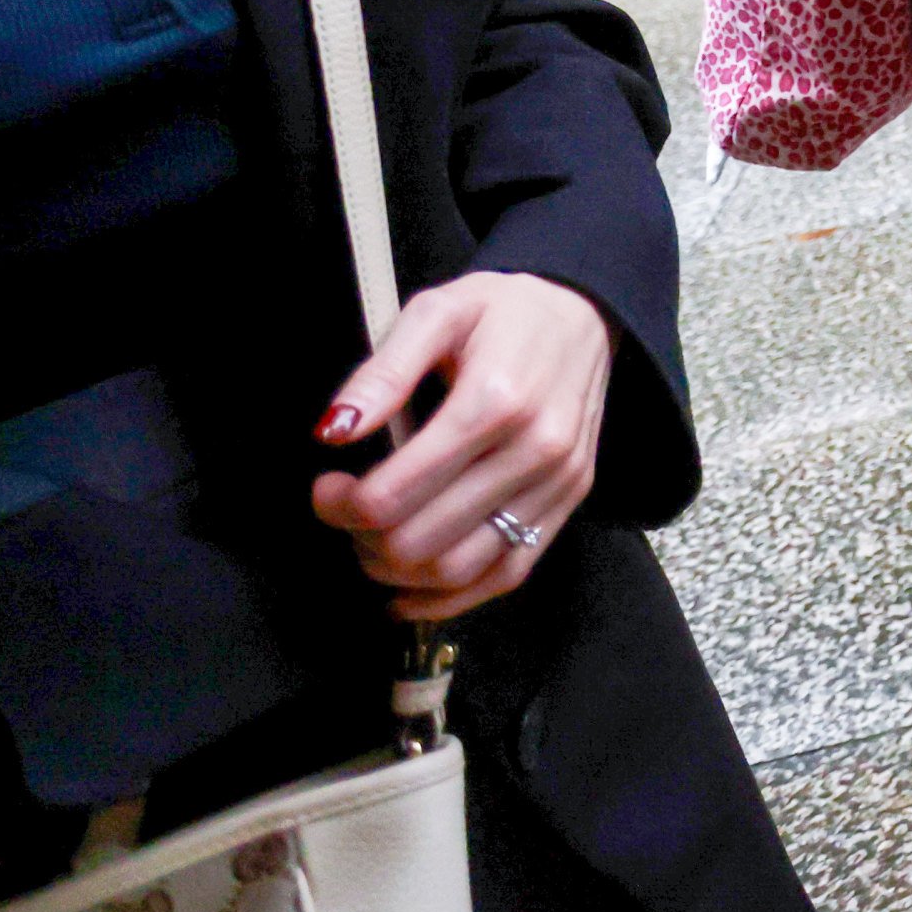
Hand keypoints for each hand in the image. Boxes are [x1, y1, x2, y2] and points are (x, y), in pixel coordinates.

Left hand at [310, 273, 613, 620]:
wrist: (585, 313)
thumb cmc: (502, 311)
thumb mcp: (436, 313)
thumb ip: (382, 372)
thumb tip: (333, 432)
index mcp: (495, 400)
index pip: (395, 494)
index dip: (340, 504)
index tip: (325, 484)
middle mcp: (536, 449)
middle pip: (421, 540)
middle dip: (362, 538)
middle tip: (344, 510)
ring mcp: (559, 482)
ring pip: (461, 569)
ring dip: (398, 572)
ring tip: (373, 542)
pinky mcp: (570, 501)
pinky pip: (508, 574)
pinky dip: (451, 600)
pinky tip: (407, 592)